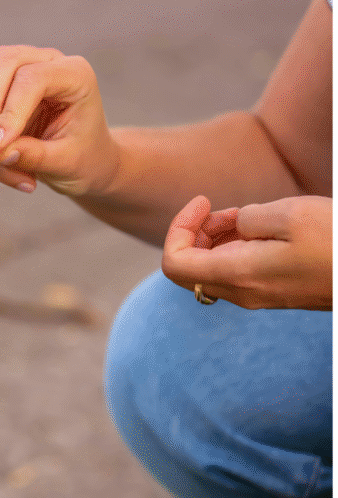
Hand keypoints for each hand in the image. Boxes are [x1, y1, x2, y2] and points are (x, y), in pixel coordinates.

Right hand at [0, 46, 119, 197]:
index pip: (33, 78)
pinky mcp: (3, 89)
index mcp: (74, 74)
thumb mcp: (66, 164)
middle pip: (3, 61)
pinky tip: (2, 159)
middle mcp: (47, 63)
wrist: (85, 160)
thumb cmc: (84, 158)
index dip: (11, 111)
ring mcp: (23, 71)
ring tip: (3, 163)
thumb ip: (34, 156)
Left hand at [162, 195, 331, 309]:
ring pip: (212, 268)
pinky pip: (236, 271)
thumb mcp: (288, 213)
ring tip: (244, 213)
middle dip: (195, 232)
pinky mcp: (272, 292)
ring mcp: (257, 296)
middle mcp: (241, 293)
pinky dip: (234, 247)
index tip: (203, 201)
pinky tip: (258, 227)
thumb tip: (234, 225)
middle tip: (221, 206)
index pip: (174, 264)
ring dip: (216, 237)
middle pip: (189, 267)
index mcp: (238, 275)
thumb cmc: (336, 241)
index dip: (178, 228)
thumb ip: (247, 217)